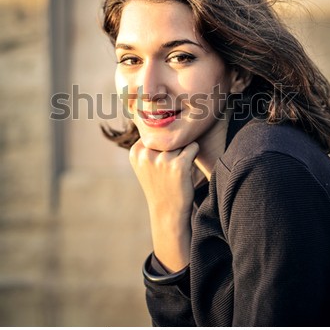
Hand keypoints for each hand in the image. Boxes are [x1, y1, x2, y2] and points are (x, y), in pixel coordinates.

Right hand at [129, 139, 198, 271]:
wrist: (168, 212)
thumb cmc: (159, 185)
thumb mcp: (144, 163)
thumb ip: (148, 143)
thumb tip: (154, 118)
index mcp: (135, 152)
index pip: (156, 131)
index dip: (163, 143)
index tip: (162, 159)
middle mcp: (146, 154)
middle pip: (169, 134)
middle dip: (174, 145)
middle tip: (171, 164)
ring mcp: (162, 160)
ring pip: (181, 140)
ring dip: (184, 150)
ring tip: (178, 168)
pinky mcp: (179, 165)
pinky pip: (193, 146)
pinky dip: (194, 153)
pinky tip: (187, 167)